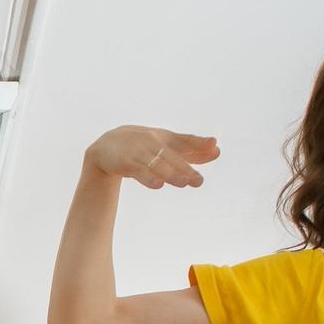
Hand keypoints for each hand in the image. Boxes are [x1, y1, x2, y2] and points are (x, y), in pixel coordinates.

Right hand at [84, 125, 218, 190]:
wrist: (106, 147)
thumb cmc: (142, 146)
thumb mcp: (166, 145)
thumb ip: (190, 149)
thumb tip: (217, 151)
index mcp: (164, 137)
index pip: (184, 141)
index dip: (199, 144)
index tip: (215, 146)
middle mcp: (152, 142)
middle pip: (172, 157)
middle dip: (186, 168)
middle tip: (199, 181)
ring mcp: (138, 152)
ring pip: (157, 165)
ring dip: (171, 174)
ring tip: (184, 183)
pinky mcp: (125, 162)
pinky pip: (139, 171)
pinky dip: (148, 178)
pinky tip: (158, 185)